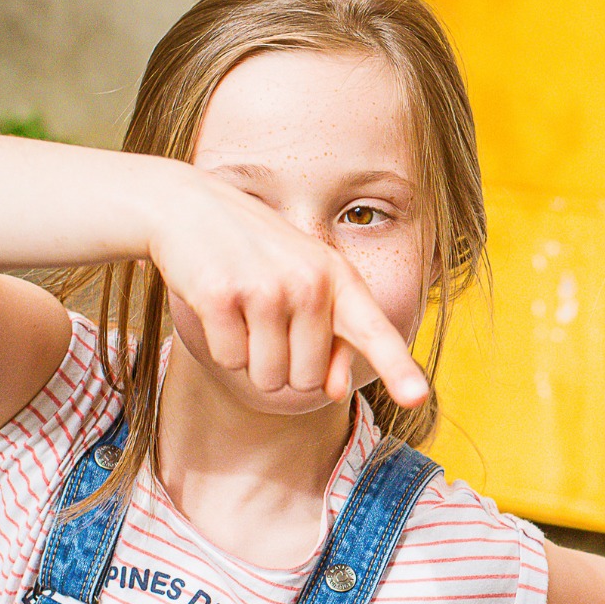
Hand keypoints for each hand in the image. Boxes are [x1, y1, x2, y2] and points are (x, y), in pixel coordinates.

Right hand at [150, 170, 428, 406]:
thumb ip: (331, 338)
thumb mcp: (303, 285)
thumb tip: (336, 390)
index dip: (398, 367)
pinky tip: (216, 304)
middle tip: (264, 316)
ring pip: (267, 378)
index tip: (417, 398)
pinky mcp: (220, 297)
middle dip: (283, 364)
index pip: (373, 331)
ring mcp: (264, 289)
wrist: (187, 206)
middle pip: (307, 381)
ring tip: (241, 307)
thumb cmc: (255, 254)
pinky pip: (229, 360)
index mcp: (338, 277)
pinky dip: (220, 345)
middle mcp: (308, 283)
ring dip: (250, 358)